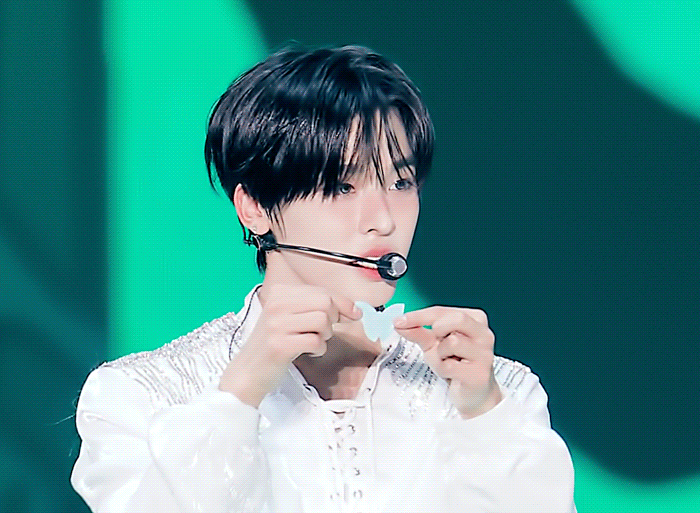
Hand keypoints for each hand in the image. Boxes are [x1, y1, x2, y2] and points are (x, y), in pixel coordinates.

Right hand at [219, 284, 361, 406]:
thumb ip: (316, 308)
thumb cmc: (275, 344)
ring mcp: (276, 324)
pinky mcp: (279, 345)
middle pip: (325, 302)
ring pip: (322, 320)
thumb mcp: (290, 318)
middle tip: (323, 331)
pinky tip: (308, 352)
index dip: (343, 302)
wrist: (248, 371)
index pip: (321, 291)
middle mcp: (276, 304)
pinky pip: (315, 341)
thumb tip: (353, 308)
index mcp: (279, 292)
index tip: (354, 312)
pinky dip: (318, 349)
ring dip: (325, 335)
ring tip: (312, 341)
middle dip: (333, 319)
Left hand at [393, 306, 501, 418]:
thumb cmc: (455, 364)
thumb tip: (399, 322)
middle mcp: (484, 334)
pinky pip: (450, 365)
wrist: (472, 395)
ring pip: (452, 343)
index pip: (443, 311)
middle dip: (438, 329)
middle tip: (435, 342)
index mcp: (475, 320)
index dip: (419, 316)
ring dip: (439, 355)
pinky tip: (451, 373)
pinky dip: (442, 369)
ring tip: (446, 362)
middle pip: (456, 319)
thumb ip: (418, 332)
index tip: (400, 321)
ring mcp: (484, 354)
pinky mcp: (480, 373)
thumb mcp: (434, 344)